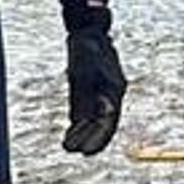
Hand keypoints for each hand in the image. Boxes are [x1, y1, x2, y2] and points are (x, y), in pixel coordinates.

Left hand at [62, 1, 125, 154]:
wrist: (88, 32)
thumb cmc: (86, 47)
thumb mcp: (82, 70)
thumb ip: (84, 93)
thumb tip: (86, 117)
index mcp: (114, 90)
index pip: (109, 121)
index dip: (99, 138)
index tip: (87, 151)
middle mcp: (111, 95)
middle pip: (103, 124)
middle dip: (90, 140)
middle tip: (76, 152)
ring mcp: (102, 94)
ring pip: (94, 121)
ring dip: (83, 135)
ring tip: (69, 147)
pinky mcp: (91, 92)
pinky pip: (86, 113)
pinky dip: (78, 126)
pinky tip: (69, 135)